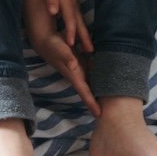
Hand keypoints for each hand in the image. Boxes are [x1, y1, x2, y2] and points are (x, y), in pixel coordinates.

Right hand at [23, 0, 99, 118]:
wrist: (46, 40)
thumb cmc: (53, 46)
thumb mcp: (61, 51)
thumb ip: (67, 58)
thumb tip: (73, 65)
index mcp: (74, 75)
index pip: (84, 92)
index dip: (91, 103)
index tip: (99, 115)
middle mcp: (77, 75)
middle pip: (89, 92)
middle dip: (97, 102)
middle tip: (109, 114)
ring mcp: (79, 69)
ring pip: (91, 82)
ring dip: (98, 91)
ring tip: (110, 100)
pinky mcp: (81, 62)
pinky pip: (92, 71)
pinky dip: (99, 76)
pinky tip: (107, 78)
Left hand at [42, 0, 92, 51]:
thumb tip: (53, 11)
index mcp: (67, 3)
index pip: (70, 21)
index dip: (71, 33)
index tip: (72, 46)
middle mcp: (74, 6)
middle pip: (80, 25)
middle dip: (84, 39)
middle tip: (90, 53)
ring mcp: (75, 4)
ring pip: (82, 22)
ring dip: (86, 35)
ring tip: (90, 49)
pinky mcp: (74, 2)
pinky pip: (80, 19)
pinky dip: (83, 28)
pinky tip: (83, 33)